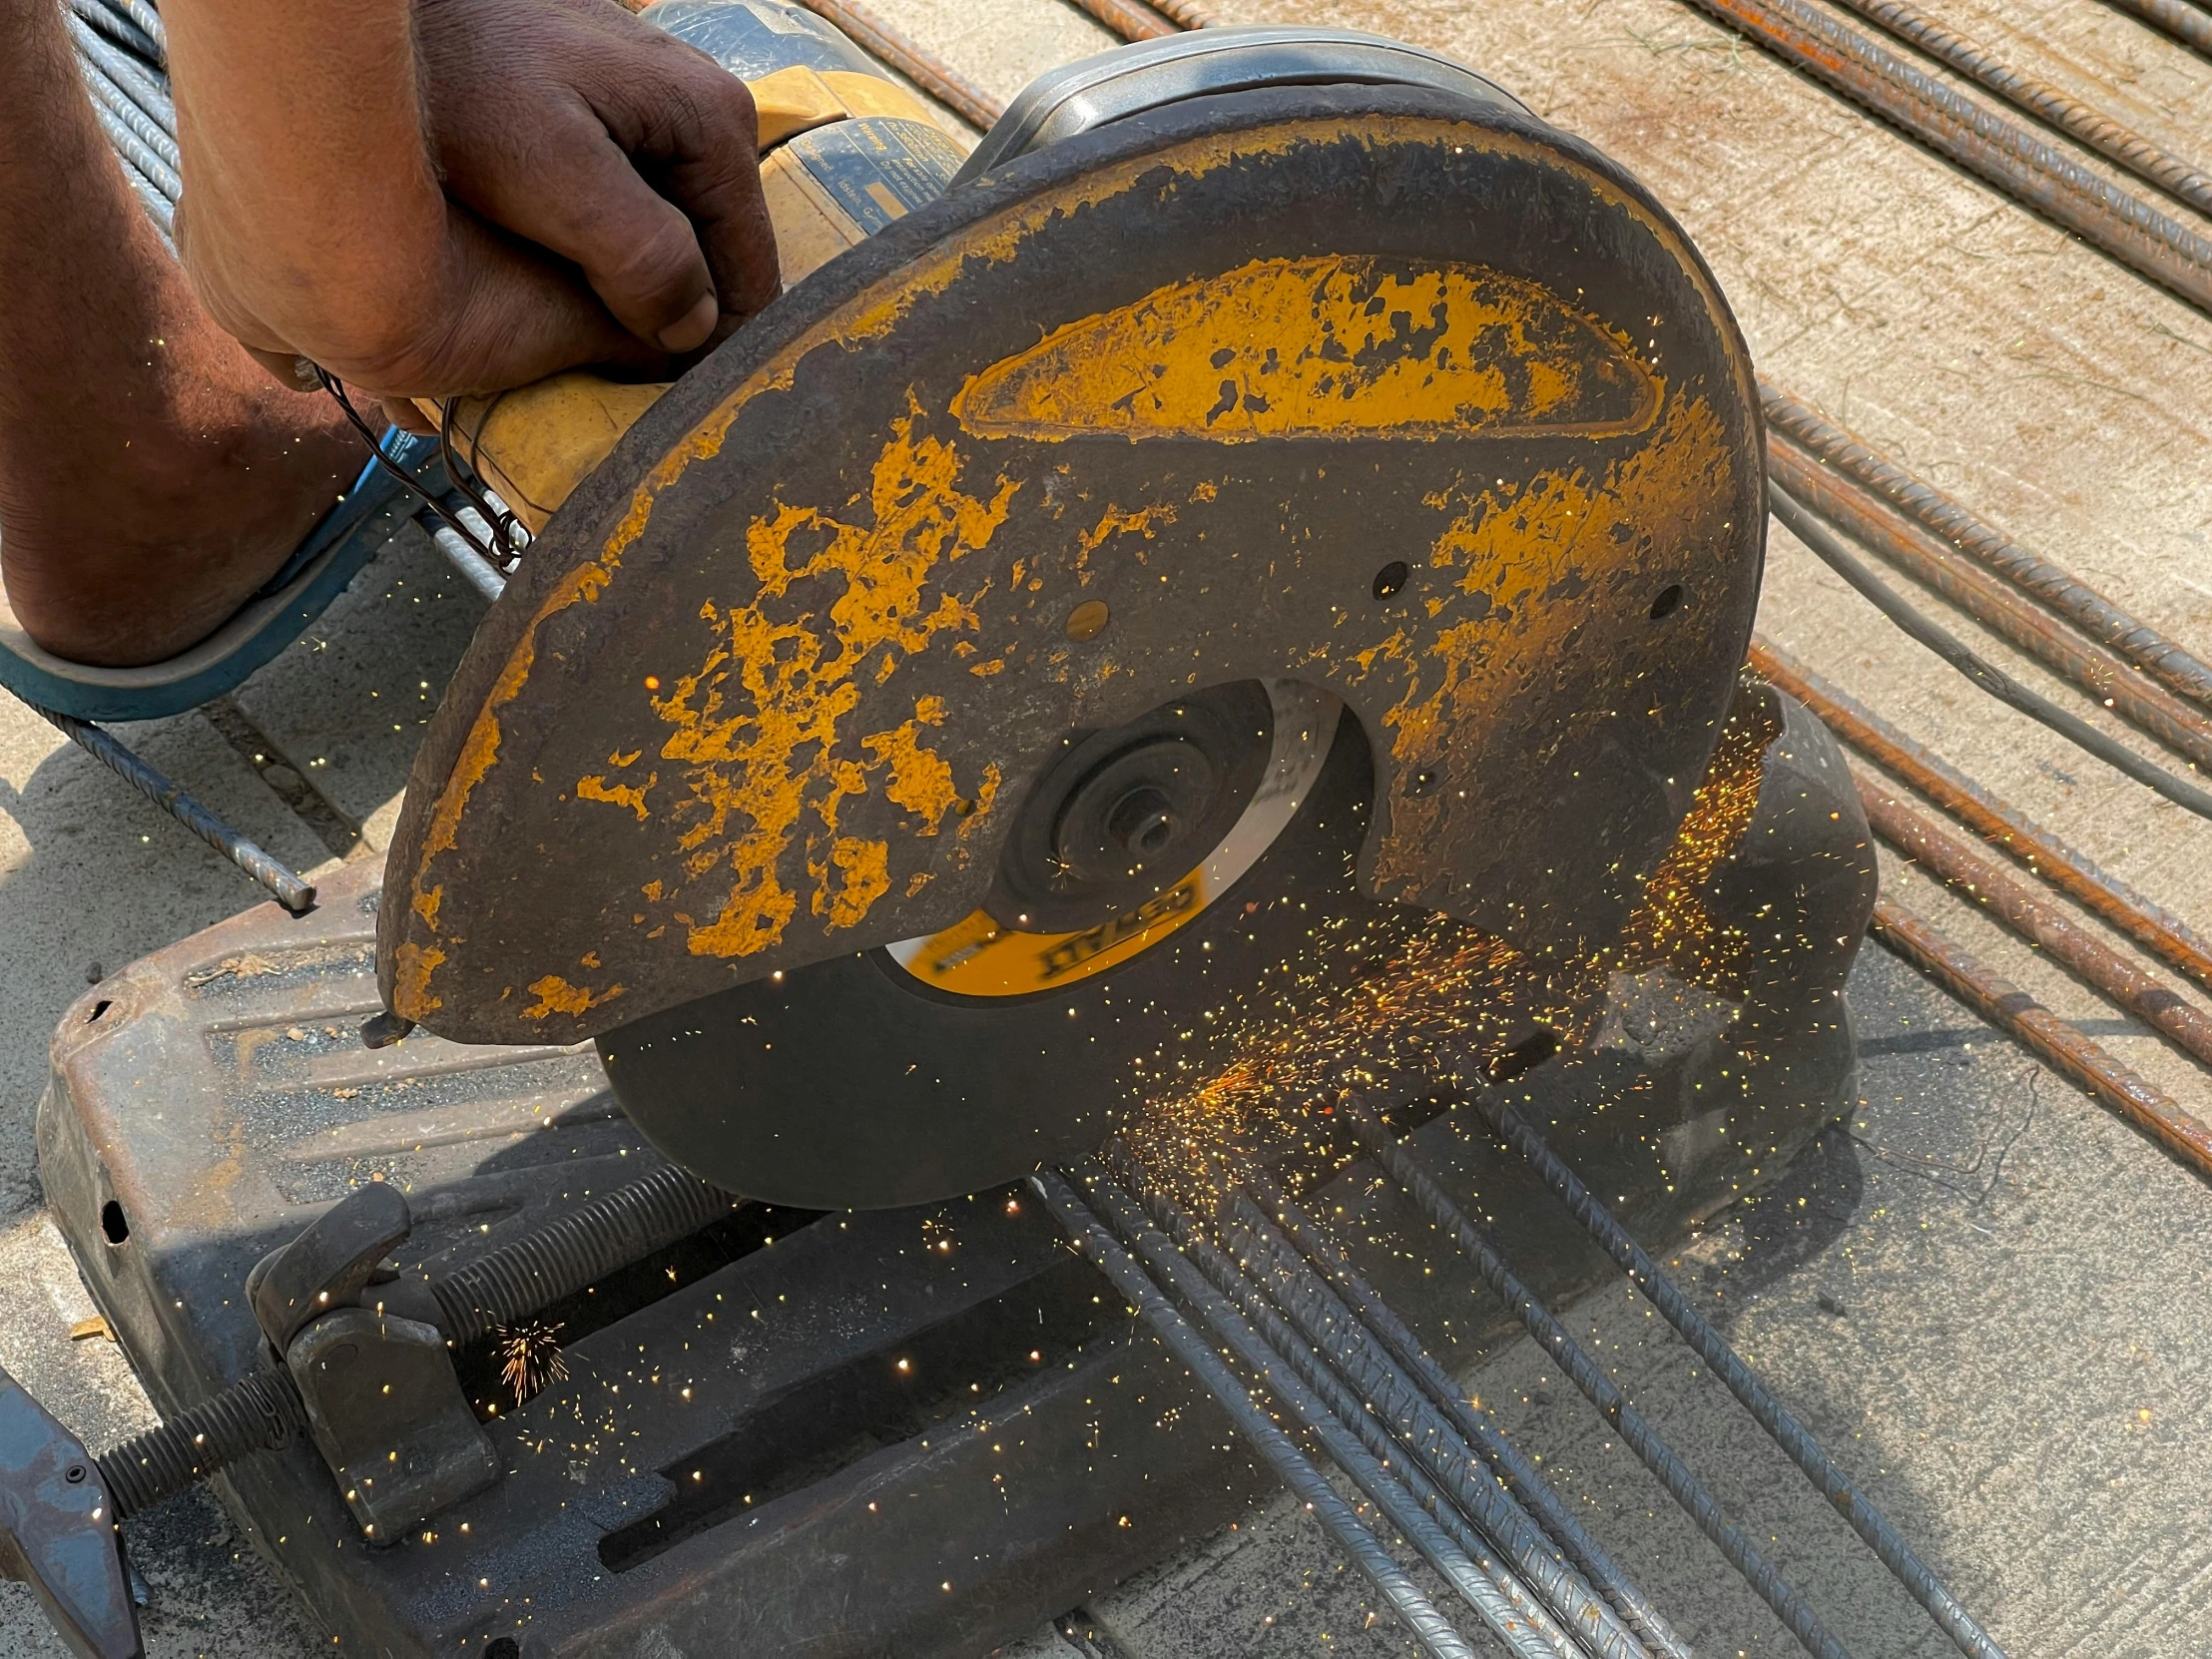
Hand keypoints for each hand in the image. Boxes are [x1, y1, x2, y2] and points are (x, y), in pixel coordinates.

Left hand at [166, 0, 778, 400]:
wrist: (369, 24)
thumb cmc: (452, 83)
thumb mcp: (551, 174)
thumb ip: (640, 254)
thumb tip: (698, 333)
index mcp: (712, 123)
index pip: (753, 277)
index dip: (713, 351)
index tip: (661, 406)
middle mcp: (701, 114)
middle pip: (713, 262)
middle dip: (669, 321)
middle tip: (607, 383)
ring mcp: (655, 115)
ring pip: (669, 243)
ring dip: (629, 295)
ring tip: (572, 339)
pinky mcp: (606, 120)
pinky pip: (628, 215)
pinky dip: (599, 257)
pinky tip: (550, 280)